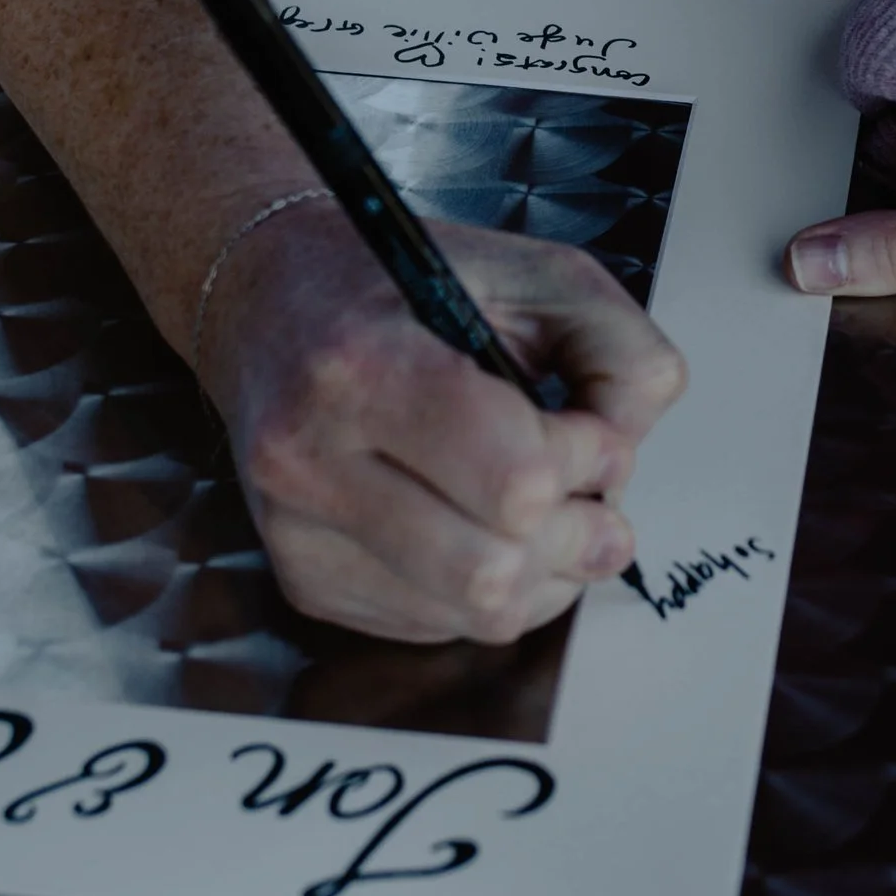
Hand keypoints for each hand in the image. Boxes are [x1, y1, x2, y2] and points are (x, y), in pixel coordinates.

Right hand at [209, 207, 686, 643]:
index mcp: (360, 365)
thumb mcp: (532, 270)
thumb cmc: (398, 284)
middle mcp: (308, 458)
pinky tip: (481, 522)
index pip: (516, 482)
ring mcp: (298, 532)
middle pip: (495, 571)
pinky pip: (440, 626)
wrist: (266, 301)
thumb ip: (618, 349)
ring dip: (544, 570)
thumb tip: (629, 453)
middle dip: (576, 533)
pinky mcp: (305, 580)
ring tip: (545, 507)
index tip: (589, 428)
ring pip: (475, 614)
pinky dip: (489, 585)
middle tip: (588, 487)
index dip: (587, 462)